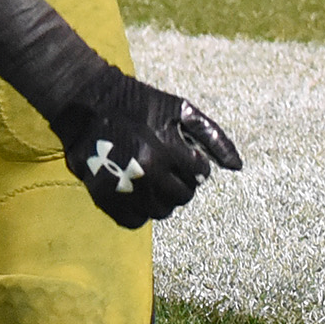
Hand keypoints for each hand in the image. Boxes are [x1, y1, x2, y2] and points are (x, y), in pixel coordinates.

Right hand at [50, 67, 241, 228]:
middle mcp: (148, 173)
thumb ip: (212, 136)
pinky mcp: (105, 199)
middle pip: (182, 197)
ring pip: (160, 212)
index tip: (180, 154)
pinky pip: (134, 221)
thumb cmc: (138, 102)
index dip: (192, 163)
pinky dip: (138, 210)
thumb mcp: (179, 109)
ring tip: (150, 177)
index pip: (200, 175)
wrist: (86, 102)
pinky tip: (134, 189)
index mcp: (168, 149)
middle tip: (165, 167)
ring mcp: (125, 189)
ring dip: (160, 198)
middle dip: (179, 183)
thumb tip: (238, 167)